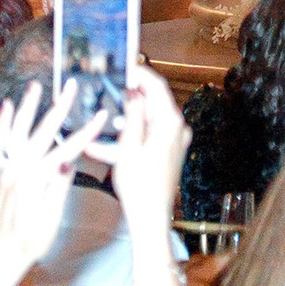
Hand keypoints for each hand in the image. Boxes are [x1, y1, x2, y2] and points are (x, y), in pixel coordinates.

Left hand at [0, 82, 105, 285]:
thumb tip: (67, 164)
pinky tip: (7, 107)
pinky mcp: (2, 172)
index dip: (86, 132)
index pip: (67, 150)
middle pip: (42, 132)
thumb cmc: (29, 242)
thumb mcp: (51, 220)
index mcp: (36, 181)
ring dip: (27, 108)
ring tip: (35, 87)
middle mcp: (19, 170)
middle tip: (71, 86)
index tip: (101, 116)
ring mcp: (8, 169)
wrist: (2, 254)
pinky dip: (3, 124)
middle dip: (59, 107)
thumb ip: (58, 189)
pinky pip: (1, 143)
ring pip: (18, 131)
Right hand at [104, 67, 190, 250]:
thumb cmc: (139, 185)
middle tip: (112, 91)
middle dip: (131, 98)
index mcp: (170, 122)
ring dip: (127, 120)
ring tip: (106, 121)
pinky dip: (131, 137)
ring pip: (148, 121)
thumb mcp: (128, 146)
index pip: (157, 87)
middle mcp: (178, 128)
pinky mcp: (170, 153)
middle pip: (154, 103)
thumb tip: (134, 92)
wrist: (150, 218)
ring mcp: (176, 141)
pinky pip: (149, 137)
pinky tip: (108, 145)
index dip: (140, 74)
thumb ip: (133, 115)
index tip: (125, 67)